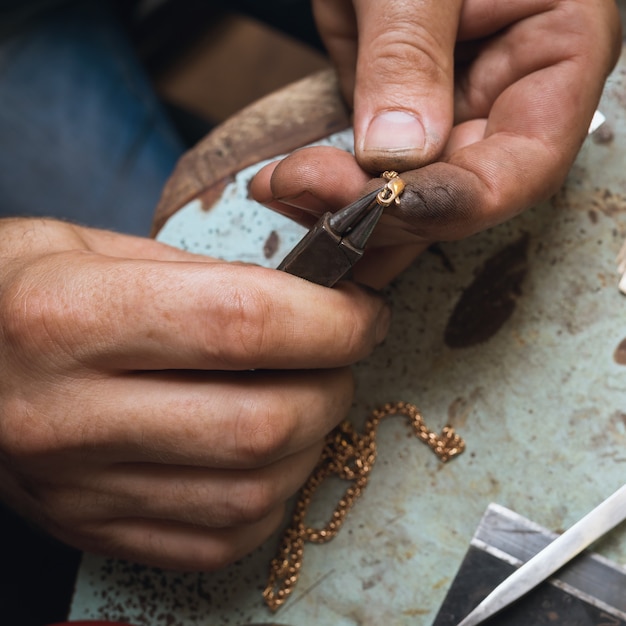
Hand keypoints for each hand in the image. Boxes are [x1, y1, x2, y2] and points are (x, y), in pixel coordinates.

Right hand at [0, 218, 389, 570]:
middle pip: (260, 422)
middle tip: (341, 352)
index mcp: (67, 317)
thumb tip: (306, 301)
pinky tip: (265, 453)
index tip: (362, 311)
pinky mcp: (93, 528)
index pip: (243, 323)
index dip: (330, 319)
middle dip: (334, 384)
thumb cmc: (18, 292)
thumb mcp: (91, 249)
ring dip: (311, 441)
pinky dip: (270, 496)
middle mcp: (67, 415)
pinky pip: (219, 538)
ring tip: (308, 397)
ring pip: (251, 491)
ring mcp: (79, 488)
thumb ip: (201, 277)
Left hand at [250, 0, 620, 286]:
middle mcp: (505, 94)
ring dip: (346, 212)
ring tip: (282, 189)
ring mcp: (447, 108)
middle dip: (381, 209)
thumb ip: (410, 51)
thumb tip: (398, 153)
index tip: (379, 203)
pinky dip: (328, 188)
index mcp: (555, 51)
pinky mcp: (396, 111)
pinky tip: (286, 185)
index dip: (454, 201)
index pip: (524, 164)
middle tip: (307, 190)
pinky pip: (370, 171)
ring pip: (410, 196)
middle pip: (458, 194)